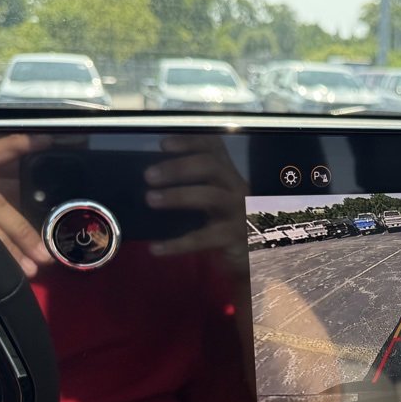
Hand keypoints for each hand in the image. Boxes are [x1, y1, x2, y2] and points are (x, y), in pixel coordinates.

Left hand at [144, 135, 246, 256]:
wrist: (252, 259)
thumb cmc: (224, 226)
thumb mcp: (212, 202)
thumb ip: (191, 188)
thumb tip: (151, 183)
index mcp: (228, 175)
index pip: (213, 147)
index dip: (190, 142)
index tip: (163, 144)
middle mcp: (238, 187)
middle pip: (211, 165)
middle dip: (178, 167)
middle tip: (149, 176)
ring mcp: (240, 211)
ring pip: (211, 196)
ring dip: (178, 195)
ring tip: (151, 200)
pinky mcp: (237, 237)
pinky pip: (205, 238)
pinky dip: (178, 243)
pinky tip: (156, 248)